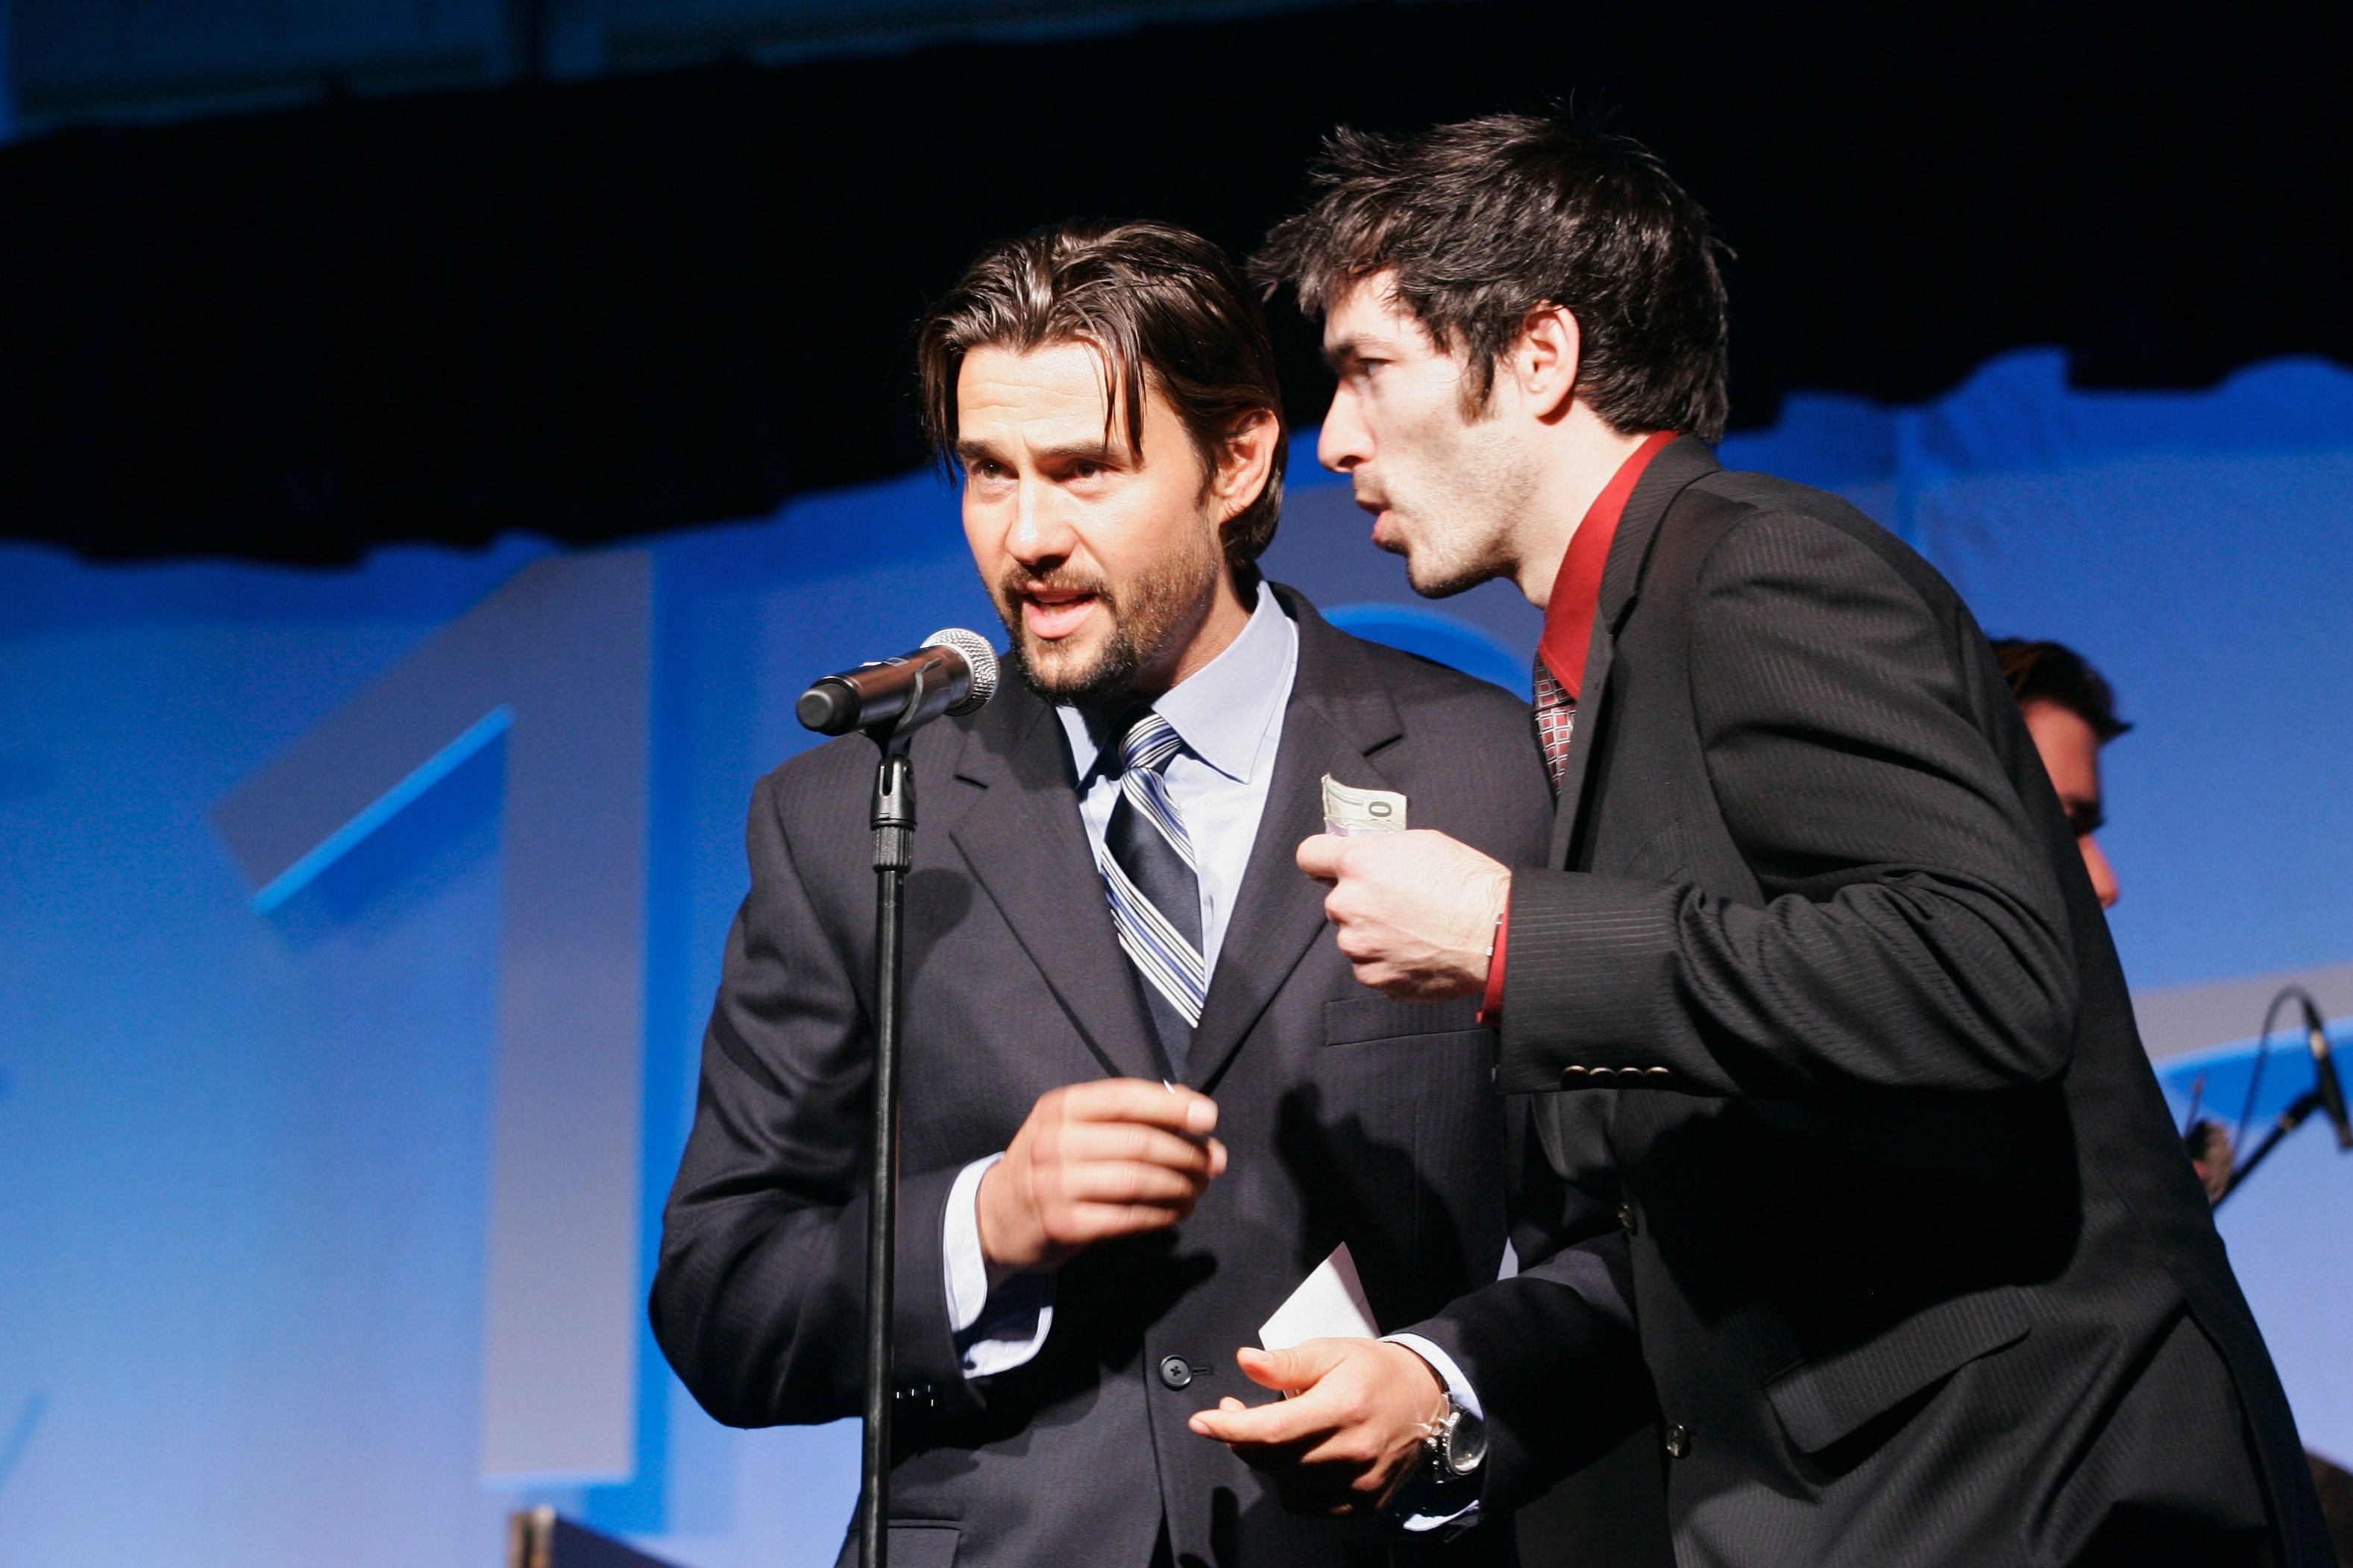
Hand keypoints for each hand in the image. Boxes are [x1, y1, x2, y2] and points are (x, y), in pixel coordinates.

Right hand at [978, 1079, 1225, 1273]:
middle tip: (1213, 1163)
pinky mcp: (1063, 1224)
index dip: (1173, 1106)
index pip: (1125, 1097)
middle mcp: (1054, 1141)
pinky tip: (1176, 1212)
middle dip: (1187, 1153)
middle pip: (1139, 1143)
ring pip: (1138, 1181)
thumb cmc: (1051, 1164)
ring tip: (1198, 1188)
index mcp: (1061, 1107)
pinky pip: (1127, 1218)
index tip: (1209, 1117)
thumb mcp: (1073, 1127)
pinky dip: (1162, 1215)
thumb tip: (1196, 1120)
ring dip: (1180, 1186)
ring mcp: (1055, 1184)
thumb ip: (1125, 1119)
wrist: (996, 1215)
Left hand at [1187, 1339, 1449, 1514]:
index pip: (1273, 1429)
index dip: (1230, 1428)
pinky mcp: (1365, 1503)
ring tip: (1272, 1433)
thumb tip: (1246, 1362)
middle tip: (1234, 1414)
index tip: (1201, 1422)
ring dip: (1267, 1462)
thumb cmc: (1376, 1371)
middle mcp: (1353, 1451)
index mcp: (1344, 1407)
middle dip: (1241, 1438)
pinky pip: (1309, 1505)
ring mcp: (1361, 1483)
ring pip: (1287, 1486)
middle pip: (1274, 1460)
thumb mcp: (1331, 1351)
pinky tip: (1296, 1458)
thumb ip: (1287, 1362)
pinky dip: (1292, 1484)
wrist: (1428, 1397)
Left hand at [1296, 830, 1510, 1001]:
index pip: (1309, 855)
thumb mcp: (1422, 843)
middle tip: (1400, 903)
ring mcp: (1359, 946)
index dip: (1323, 860)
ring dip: (1375, 935)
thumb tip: (1366, 859)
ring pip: (1355, 938)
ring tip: (1416, 931)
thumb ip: (1380, 851)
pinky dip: (1389, 961)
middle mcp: (1349, 905)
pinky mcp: (1375, 978)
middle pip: (1338, 901)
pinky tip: (1419, 952)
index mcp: (1357, 864)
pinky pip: (1372, 966)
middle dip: (1361, 902)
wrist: (1496, 933)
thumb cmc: (1467, 883)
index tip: (1331, 867)